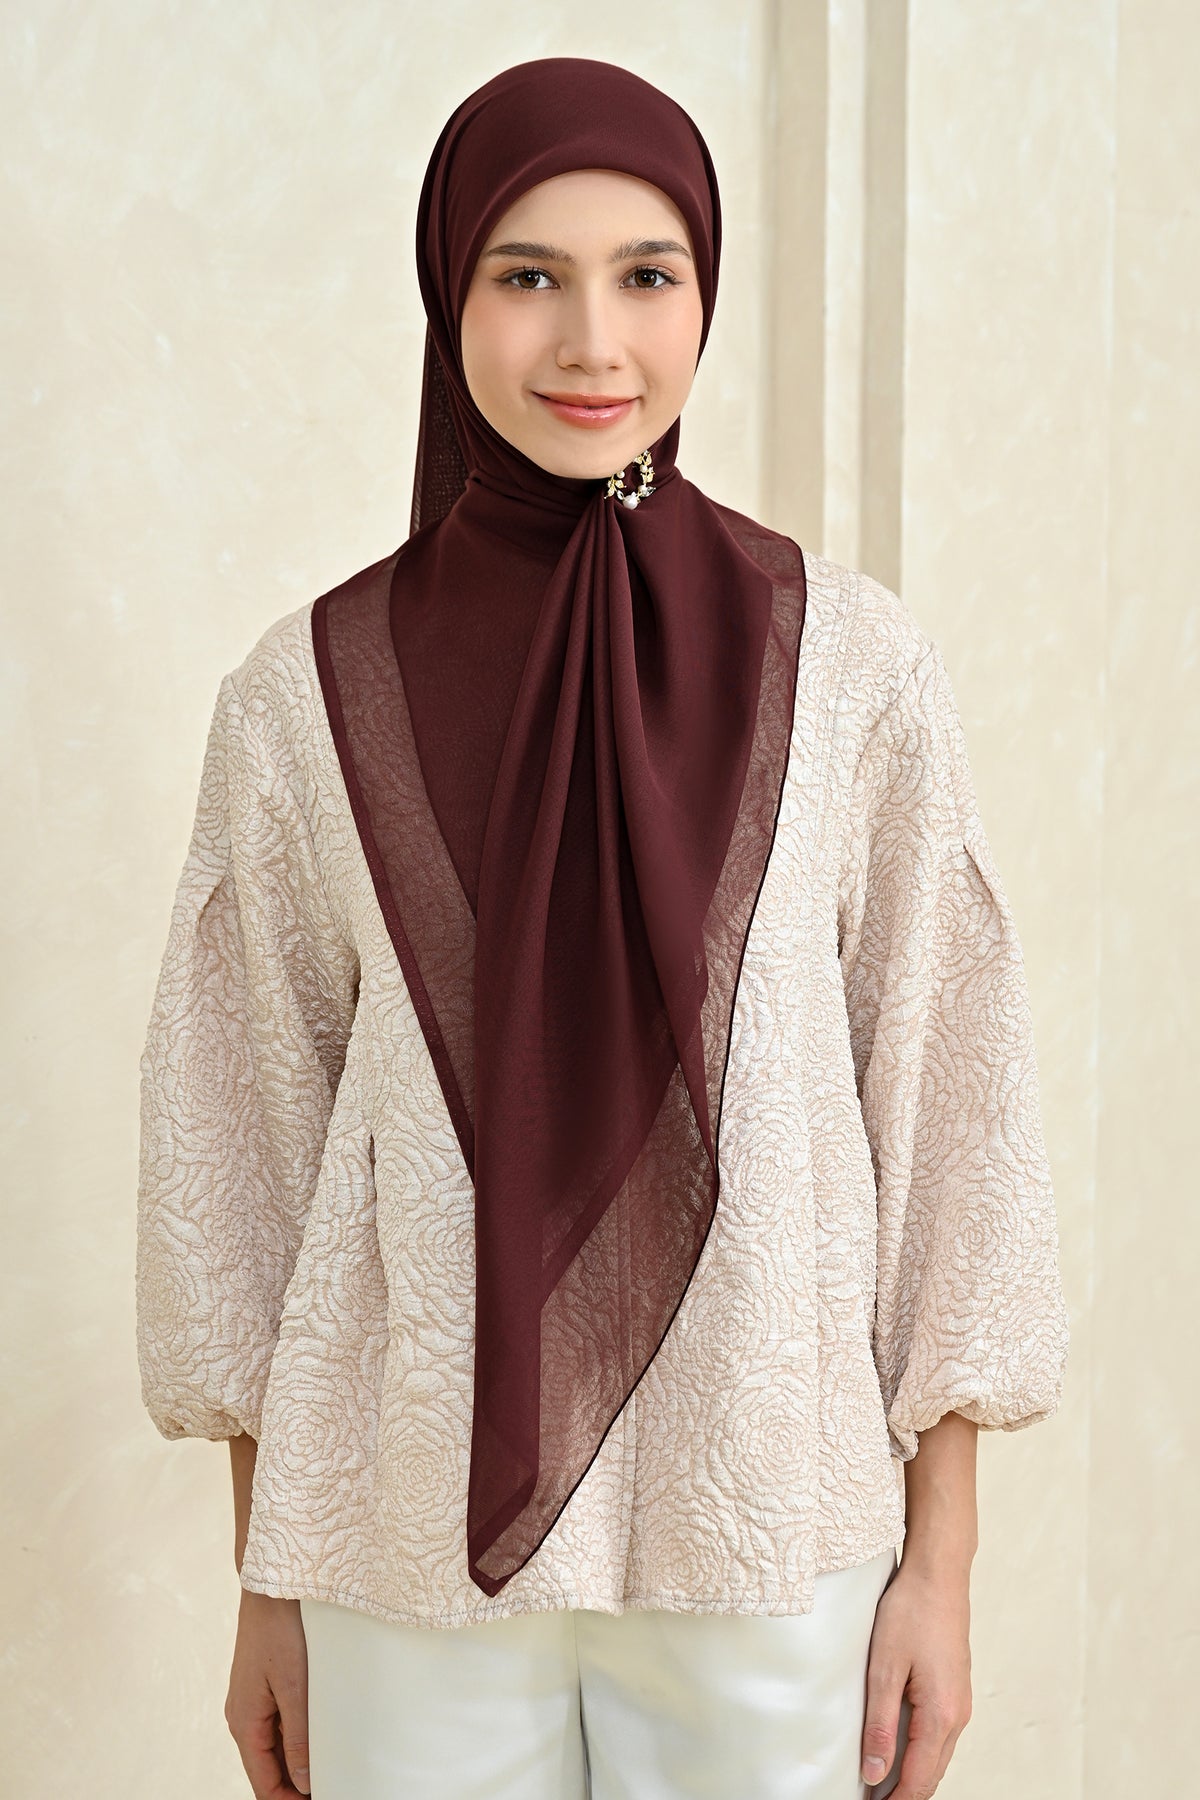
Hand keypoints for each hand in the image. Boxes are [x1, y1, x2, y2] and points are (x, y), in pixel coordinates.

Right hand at [225, 1589, 311, 1796]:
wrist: (269, 1585)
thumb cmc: (279, 1630)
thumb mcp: (293, 1686)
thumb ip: (297, 1736)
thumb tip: (303, 1781)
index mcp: (244, 1723)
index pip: (263, 1784)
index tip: (320, 1799)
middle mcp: (242, 1717)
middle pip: (267, 1769)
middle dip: (294, 1786)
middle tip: (330, 1786)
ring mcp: (251, 1702)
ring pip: (272, 1748)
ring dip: (296, 1763)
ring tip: (328, 1769)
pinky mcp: (262, 1687)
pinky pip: (275, 1725)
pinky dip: (294, 1739)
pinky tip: (317, 1738)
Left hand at [860, 1557, 971, 1797]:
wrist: (938, 1576)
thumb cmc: (910, 1613)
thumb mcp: (884, 1669)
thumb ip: (880, 1725)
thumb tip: (875, 1773)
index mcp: (941, 1715)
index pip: (918, 1781)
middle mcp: (957, 1716)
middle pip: (931, 1775)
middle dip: (904, 1794)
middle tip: (871, 1799)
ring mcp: (959, 1703)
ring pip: (937, 1756)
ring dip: (912, 1774)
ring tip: (878, 1782)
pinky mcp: (954, 1689)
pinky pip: (939, 1735)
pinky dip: (919, 1752)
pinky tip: (897, 1747)